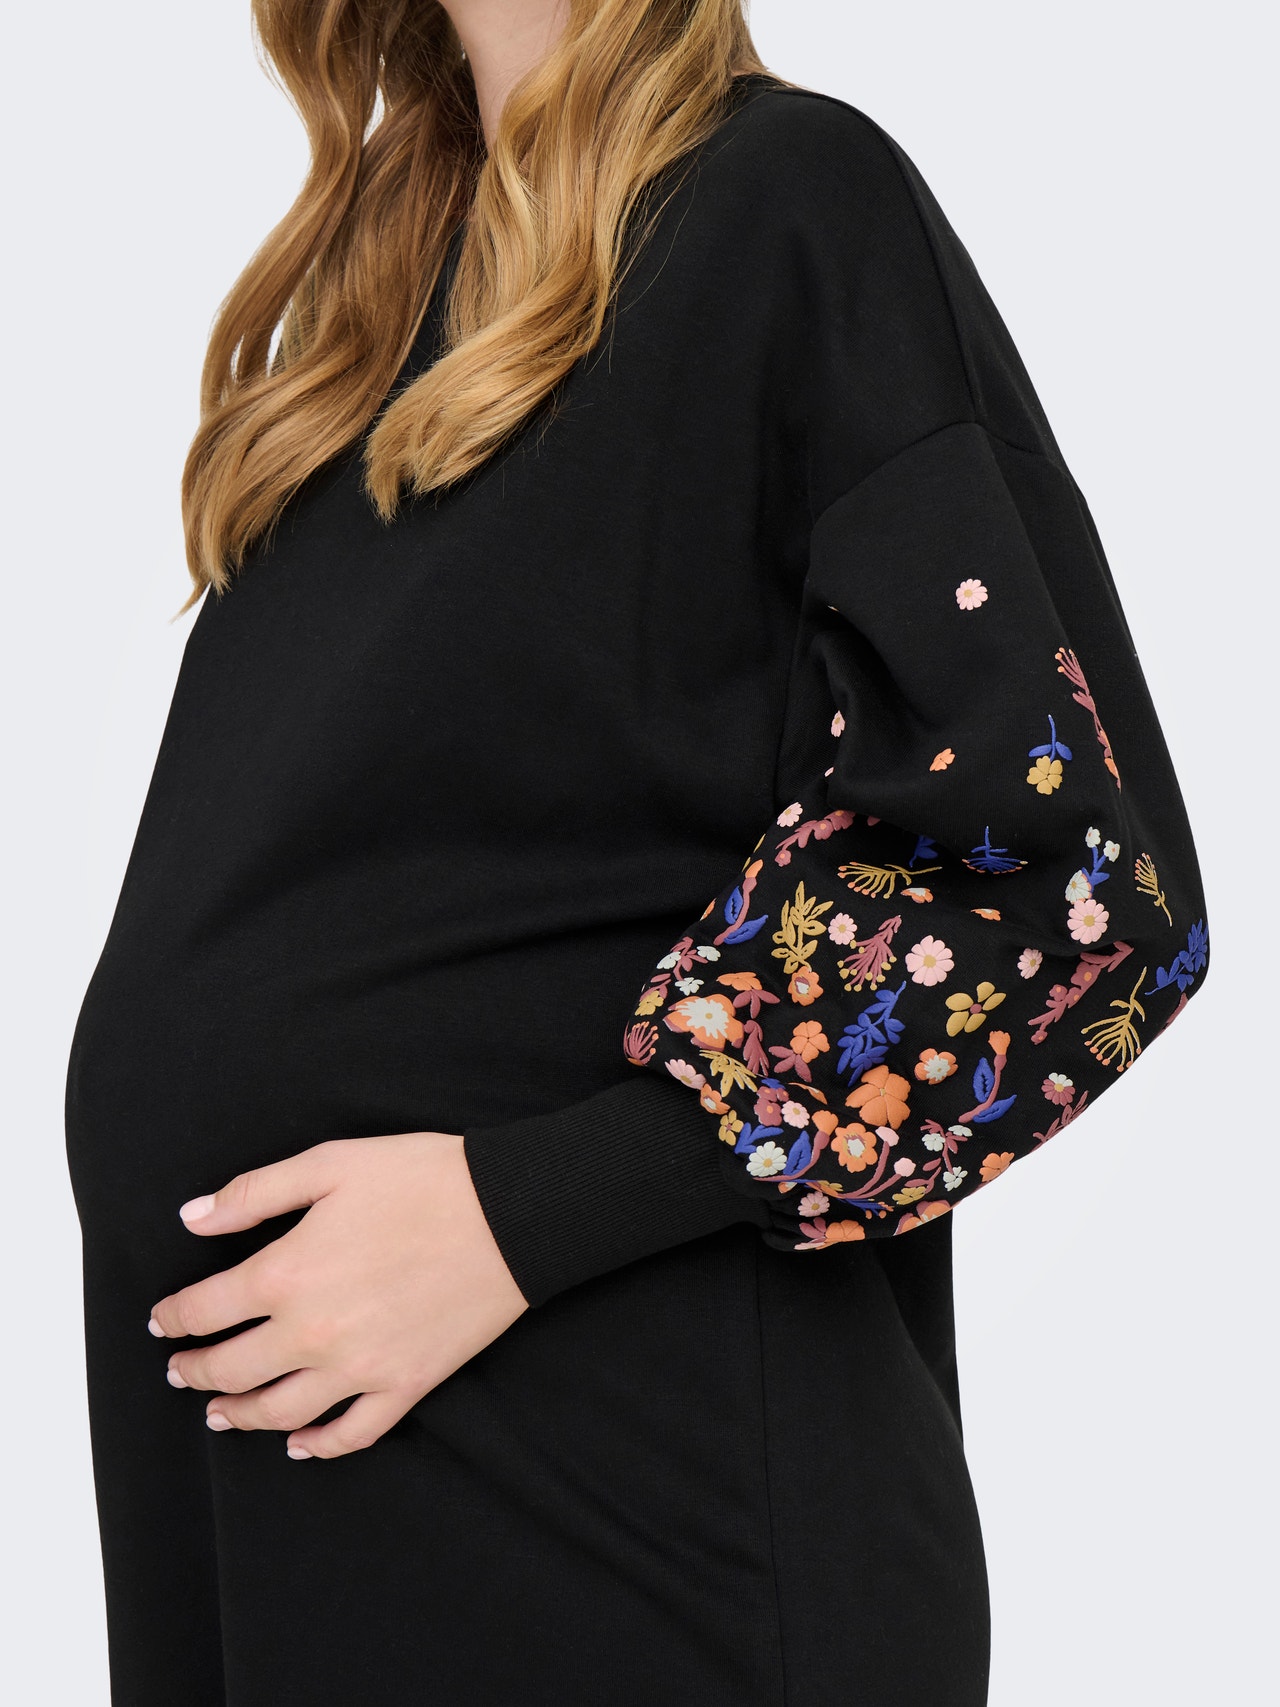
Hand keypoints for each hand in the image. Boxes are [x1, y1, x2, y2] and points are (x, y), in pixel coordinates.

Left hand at [147, 1132, 526, 1459]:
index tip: (163, 1320)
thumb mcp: (330, 1164)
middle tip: (179, 1370)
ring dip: (240, 1416)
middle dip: (195, 1371)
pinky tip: (299, 1445)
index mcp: (286, 1273)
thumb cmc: (422, 1179)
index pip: (206, 1309)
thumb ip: (254, 1192)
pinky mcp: (406, 1385)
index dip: (175, 1317)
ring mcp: (359, 1368)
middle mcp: (312, 1333)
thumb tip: (193, 1217)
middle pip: (232, 1371)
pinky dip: (318, 1447)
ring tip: (219, 1412)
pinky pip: (352, 1433)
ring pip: (280, 1412)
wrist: (511, 1213)